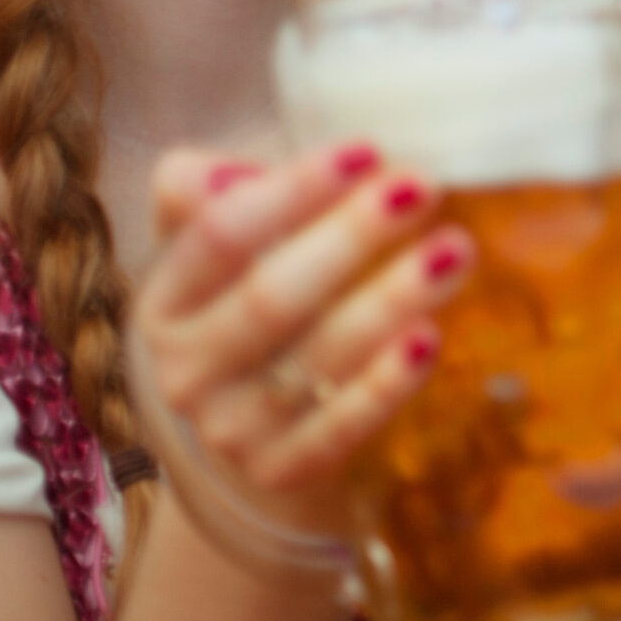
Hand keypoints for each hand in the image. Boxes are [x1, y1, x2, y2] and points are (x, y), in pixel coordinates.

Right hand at [131, 144, 472, 522]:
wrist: (251, 428)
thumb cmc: (252, 300)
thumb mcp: (221, 246)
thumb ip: (207, 192)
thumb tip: (230, 174)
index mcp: (165, 299)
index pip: (219, 236)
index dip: (293, 191)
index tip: (368, 150)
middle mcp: (183, 367)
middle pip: (271, 296)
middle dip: (352, 237)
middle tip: (423, 187)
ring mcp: (228, 428)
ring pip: (315, 358)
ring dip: (390, 299)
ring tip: (455, 249)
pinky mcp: (279, 470)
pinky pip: (337, 428)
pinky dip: (384, 384)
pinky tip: (428, 337)